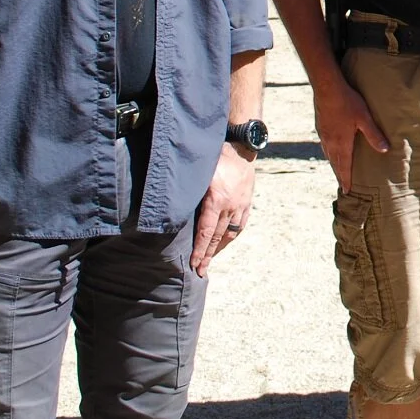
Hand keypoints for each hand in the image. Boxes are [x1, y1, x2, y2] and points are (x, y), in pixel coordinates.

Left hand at [191, 143, 255, 275]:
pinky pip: (241, 223)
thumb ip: (189, 192)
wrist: (240, 146)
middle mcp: (230, 206)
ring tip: (211, 258)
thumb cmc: (215, 156)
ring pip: (230, 233)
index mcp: (216, 200)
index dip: (200, 251)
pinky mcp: (247, 201)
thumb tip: (172, 207)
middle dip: (208, 255)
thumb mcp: (199, 173)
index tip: (195, 265)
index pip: (206, 232)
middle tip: (201, 271)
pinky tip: (226, 240)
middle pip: (217, 237)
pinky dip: (232, 234)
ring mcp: (241, 205)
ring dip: (220, 247)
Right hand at [311, 78, 387, 193]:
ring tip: (338, 171)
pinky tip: (331, 151)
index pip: (344, 166)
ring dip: (334, 165)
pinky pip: (324, 146)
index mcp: (341, 143)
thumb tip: (385, 150)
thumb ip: (374, 135)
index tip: (347, 191)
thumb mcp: (364, 118)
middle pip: (335, 164)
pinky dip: (329, 154)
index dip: (346, 179)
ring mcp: (323, 135)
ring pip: (329, 155)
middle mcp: (330, 142)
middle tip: (343, 186)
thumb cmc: (347, 102)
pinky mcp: (320, 127)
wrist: (326, 88)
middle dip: (340, 175)